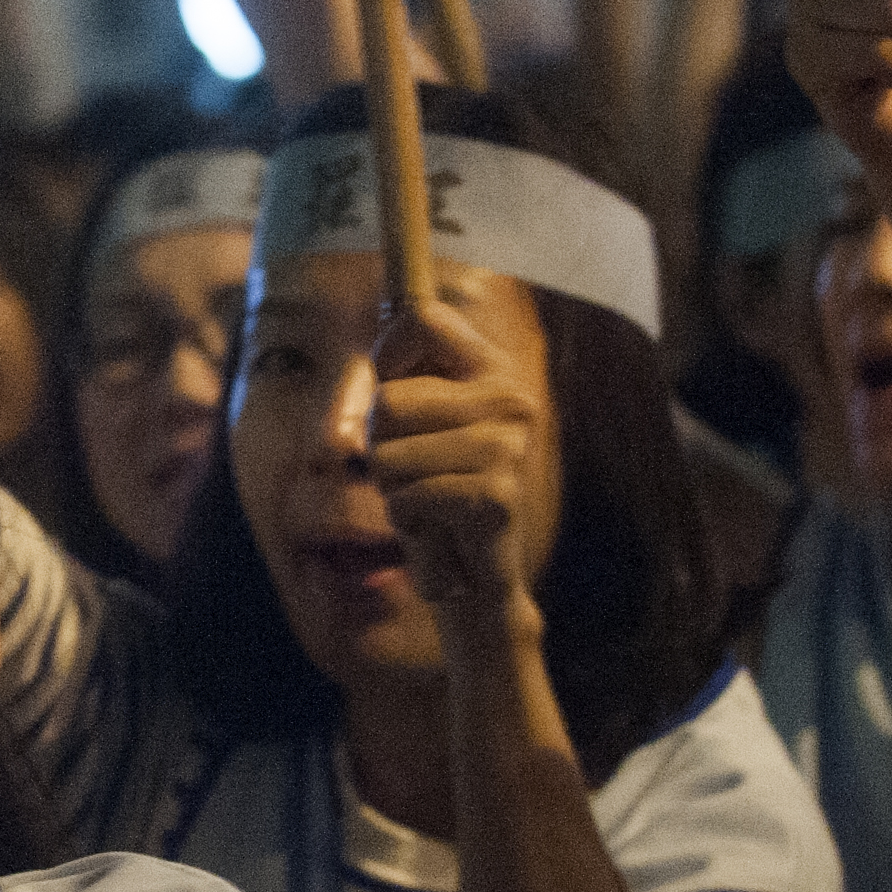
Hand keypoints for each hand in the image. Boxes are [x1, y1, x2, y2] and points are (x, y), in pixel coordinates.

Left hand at [369, 288, 547, 629]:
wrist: (479, 573)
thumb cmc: (436, 489)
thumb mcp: (414, 423)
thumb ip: (400, 373)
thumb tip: (392, 322)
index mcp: (492, 370)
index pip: (423, 317)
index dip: (388, 353)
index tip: (396, 396)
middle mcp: (510, 400)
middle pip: (388, 401)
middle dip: (380, 445)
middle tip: (414, 471)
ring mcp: (508, 447)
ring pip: (387, 455)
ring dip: (393, 489)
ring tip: (429, 499)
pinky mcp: (496, 496)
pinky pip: (407, 498)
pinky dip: (408, 520)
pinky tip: (439, 526)